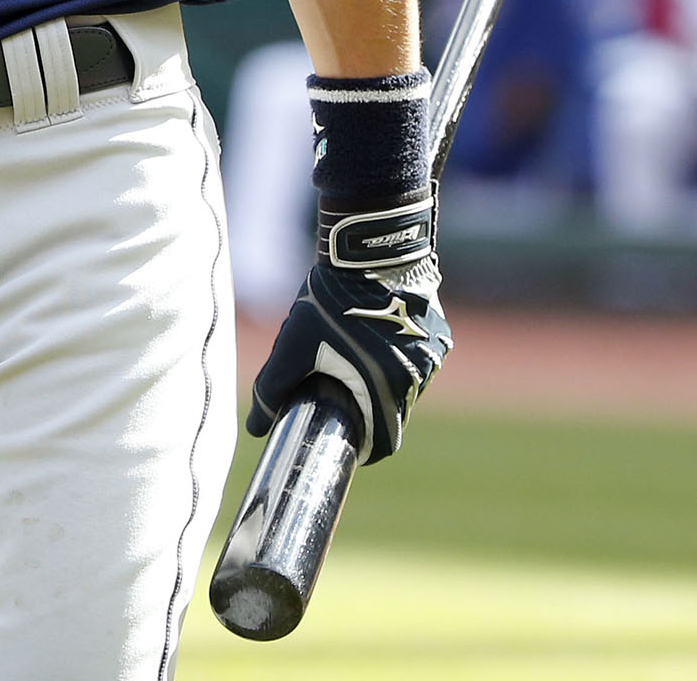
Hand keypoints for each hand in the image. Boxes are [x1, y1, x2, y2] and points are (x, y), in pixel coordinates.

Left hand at [247, 258, 449, 462]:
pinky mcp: (440, 330)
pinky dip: (398, 357)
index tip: (344, 441)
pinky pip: (418, 357)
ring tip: (355, 359)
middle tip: (340, 395)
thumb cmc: (331, 300)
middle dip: (368, 411)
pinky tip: (375, 337)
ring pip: (407, 384)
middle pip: (395, 413)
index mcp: (388, 389)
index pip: (384, 443)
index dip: (363, 449)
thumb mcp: (294, 346)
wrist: (369, 248)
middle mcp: (419, 376)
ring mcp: (434, 352)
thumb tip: (256, 426)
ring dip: (385, 381)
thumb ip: (272, 388)